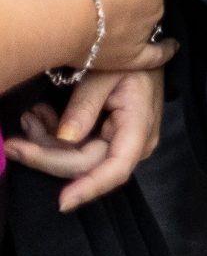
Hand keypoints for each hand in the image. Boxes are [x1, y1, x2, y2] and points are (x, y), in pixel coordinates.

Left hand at [7, 67, 165, 210]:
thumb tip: (65, 138)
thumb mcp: (105, 73)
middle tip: (13, 143)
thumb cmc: (130, 61)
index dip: (89, 187)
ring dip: (46, 144)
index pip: (116, 168)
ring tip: (30, 116)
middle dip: (46, 156)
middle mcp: (132, 145)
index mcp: (138, 128)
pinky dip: (54, 138)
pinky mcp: (107, 143)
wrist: (143, 53)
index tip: (61, 202)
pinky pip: (76, 151)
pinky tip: (42, 116)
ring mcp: (119, 146)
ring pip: (75, 161)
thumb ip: (85, 105)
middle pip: (84, 166)